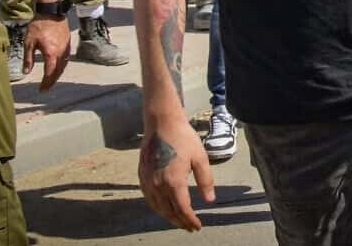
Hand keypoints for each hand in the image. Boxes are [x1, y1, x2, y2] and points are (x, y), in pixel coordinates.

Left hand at [24, 14, 70, 91]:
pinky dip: (61, 66)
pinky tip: (57, 67)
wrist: (51, 12)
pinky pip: (66, 59)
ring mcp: (65, 48)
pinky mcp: (67, 44)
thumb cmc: (38, 26)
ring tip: (51, 80)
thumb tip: (25, 72)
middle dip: (52, 81)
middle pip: (57, 72)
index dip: (45, 83)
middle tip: (46, 88)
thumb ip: (28, 59)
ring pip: (63, 66)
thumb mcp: (29, 42)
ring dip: (57, 75)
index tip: (41, 90)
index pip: (49, 73)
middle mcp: (60, 53)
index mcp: (51, 54)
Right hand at [139, 115, 215, 230]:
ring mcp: (147, 181)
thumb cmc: (183, 138)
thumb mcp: (200, 158)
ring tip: (179, 221)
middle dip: (180, 222)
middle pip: (169, 212)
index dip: (190, 220)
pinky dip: (158, 208)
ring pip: (157, 207)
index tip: (198, 226)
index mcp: (173, 181)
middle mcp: (158, 185)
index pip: (182, 209)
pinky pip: (149, 199)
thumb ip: (205, 180)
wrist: (161, 123)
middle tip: (190, 228)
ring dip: (168, 217)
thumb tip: (209, 200)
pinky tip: (164, 208)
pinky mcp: (141, 176)